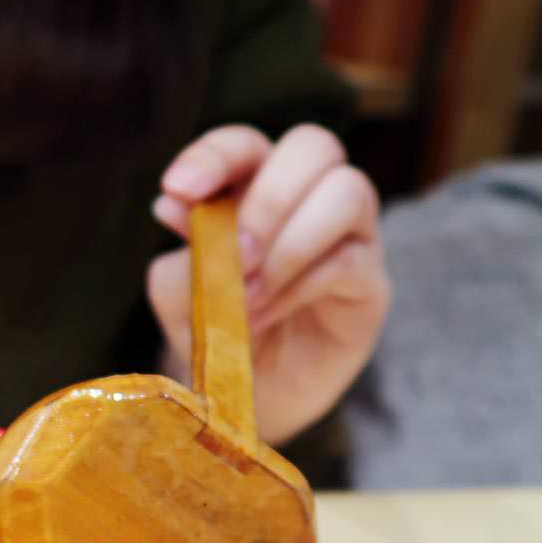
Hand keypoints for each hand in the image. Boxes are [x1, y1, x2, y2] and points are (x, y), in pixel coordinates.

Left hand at [146, 124, 388, 445]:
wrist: (248, 398)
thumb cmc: (218, 334)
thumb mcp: (183, 301)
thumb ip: (182, 256)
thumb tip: (171, 206)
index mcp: (252, 187)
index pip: (245, 144)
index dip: (214, 155)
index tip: (178, 188)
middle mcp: (308, 197)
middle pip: (314, 146)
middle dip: (268, 199)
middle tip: (236, 257)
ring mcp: (348, 235)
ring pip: (347, 192)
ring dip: (289, 244)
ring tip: (248, 297)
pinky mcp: (370, 282)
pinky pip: (348, 260)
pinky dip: (298, 287)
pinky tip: (263, 316)